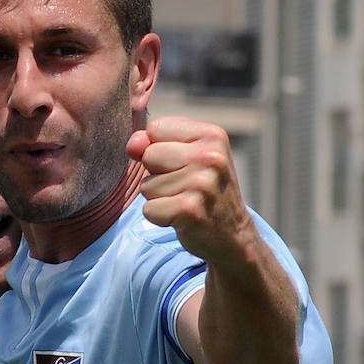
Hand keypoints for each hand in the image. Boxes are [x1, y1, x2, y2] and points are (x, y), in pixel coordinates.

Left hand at [127, 119, 253, 265]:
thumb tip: (132, 144)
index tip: (183, 165)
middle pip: (149, 155)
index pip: (155, 128)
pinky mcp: (189, 210)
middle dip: (157, 175)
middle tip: (184, 187)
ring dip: (159, 198)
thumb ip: (155, 144)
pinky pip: (148, 209)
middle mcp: (210, 156)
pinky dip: (159, 217)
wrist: (231, 234)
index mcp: (212, 135)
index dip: (159, 149)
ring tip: (184, 202)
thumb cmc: (204, 191)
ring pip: (146, 186)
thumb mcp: (188, 157)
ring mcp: (202, 183)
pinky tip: (181, 218)